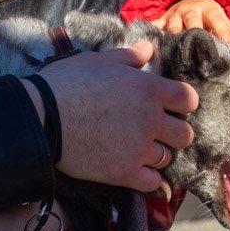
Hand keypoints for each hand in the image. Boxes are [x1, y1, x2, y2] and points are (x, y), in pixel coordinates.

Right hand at [37, 41, 197, 191]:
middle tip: (156, 132)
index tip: (171, 107)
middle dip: (173, 133)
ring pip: (167, 158)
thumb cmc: (68, 82)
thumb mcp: (100, 61)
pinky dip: (147, 178)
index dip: (182, 103)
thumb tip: (149, 47)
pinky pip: (153, 182)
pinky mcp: (124, 173)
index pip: (189, 99)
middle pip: (185, 134)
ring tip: (139, 150)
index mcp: (149, 88)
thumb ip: (129, 57)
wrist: (40, 117)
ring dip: (157, 154)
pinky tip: (134, 170)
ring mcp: (140, 148)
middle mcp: (151, 119)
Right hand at [153, 0, 229, 42]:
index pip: (216, 18)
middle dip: (194, 25)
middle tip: (196, 35)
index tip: (227, 40)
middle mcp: (191, 11)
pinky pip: (157, 22)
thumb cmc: (209, 16)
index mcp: (208, 10)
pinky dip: (154, 26)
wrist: (191, 2)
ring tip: (175, 35)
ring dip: (174, 26)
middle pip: (193, 17)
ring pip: (174, 20)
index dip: (221, 28)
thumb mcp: (221, 19)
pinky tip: (150, 32)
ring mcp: (176, 15)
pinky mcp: (164, 19)